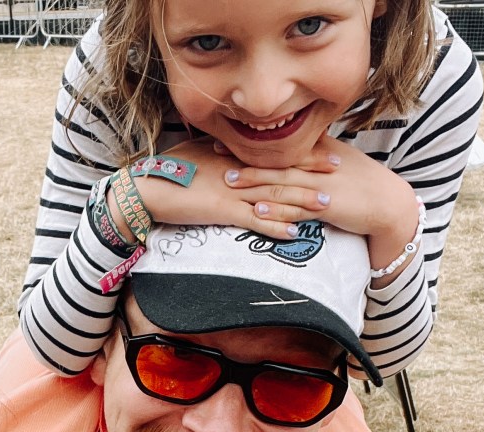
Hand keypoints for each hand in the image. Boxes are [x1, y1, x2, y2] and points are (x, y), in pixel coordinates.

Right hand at [118, 138, 319, 241]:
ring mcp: (231, 191)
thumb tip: (220, 146)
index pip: (272, 152)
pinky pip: (255, 221)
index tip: (321, 151)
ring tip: (326, 206)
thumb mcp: (191, 152)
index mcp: (230, 154)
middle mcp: (236, 170)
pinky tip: (295, 233)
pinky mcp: (222, 211)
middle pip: (280, 170)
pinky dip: (276, 227)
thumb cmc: (163, 171)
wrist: (144, 188)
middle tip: (338, 173)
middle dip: (310, 172)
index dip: (300, 152)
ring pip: (273, 195)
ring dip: (301, 201)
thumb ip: (212, 151)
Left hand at [220, 135, 418, 268]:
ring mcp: (320, 186)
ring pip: (282, 184)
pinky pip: (296, 209)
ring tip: (230, 183)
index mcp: (317, 152)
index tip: (225, 139)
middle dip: (244, 159)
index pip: (278, 145)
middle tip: (216, 157)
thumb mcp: (336, 161)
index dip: (250, 143)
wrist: (388, 203)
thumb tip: (287, 146)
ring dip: (255, 184)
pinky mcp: (327, 207)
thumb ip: (311, 153)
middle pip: (275, 161)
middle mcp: (316, 165)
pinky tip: (257, 210)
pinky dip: (276, 210)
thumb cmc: (360, 183)